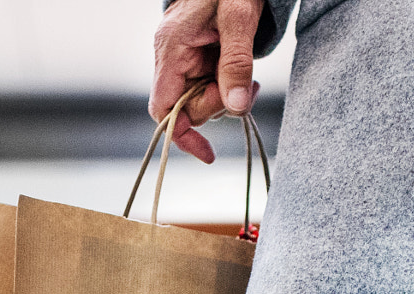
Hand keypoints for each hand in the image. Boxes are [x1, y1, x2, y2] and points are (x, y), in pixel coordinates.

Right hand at [150, 0, 261, 162]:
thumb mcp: (240, 19)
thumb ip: (237, 62)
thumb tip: (236, 106)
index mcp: (171, 48)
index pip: (163, 108)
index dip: (181, 135)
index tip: (207, 154)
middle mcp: (171, 56)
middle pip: (186, 107)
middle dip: (218, 105)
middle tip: (249, 88)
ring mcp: (182, 58)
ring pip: (200, 100)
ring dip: (227, 97)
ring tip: (250, 78)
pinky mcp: (196, 59)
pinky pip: (208, 87)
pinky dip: (228, 88)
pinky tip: (244, 75)